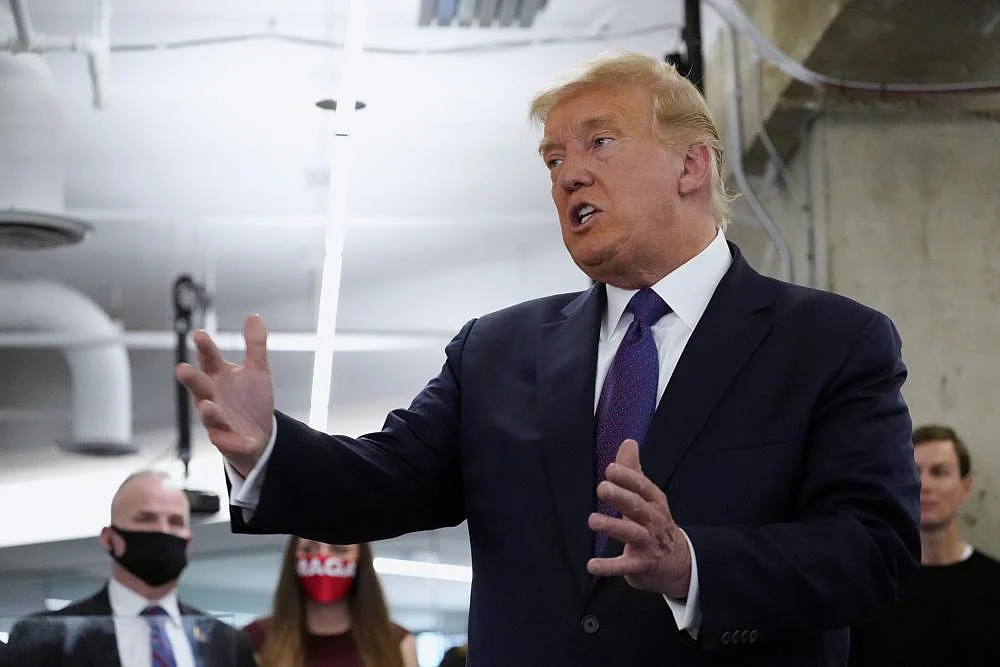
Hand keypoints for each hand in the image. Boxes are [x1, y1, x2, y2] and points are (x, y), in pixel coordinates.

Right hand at [175, 314, 274, 476]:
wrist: (259, 434)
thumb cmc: (250, 399)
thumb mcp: (257, 370)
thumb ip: (255, 345)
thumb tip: (253, 316)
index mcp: (218, 376)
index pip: (209, 358)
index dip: (204, 347)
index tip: (199, 335)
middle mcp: (212, 396)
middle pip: (198, 386)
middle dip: (191, 379)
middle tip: (182, 370)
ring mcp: (216, 420)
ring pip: (208, 415)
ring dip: (207, 411)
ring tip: (207, 406)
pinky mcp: (226, 440)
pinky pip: (228, 442)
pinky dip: (236, 442)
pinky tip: (249, 440)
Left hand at [586, 439, 691, 598]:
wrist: (679, 563)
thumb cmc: (656, 523)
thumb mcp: (648, 497)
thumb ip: (633, 471)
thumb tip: (628, 442)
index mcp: (654, 501)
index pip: (642, 486)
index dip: (627, 478)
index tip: (610, 469)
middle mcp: (653, 520)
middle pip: (638, 506)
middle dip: (621, 497)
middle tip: (602, 488)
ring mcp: (648, 543)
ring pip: (632, 533)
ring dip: (613, 527)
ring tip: (593, 521)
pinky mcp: (641, 565)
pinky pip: (624, 565)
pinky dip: (609, 567)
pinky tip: (591, 565)